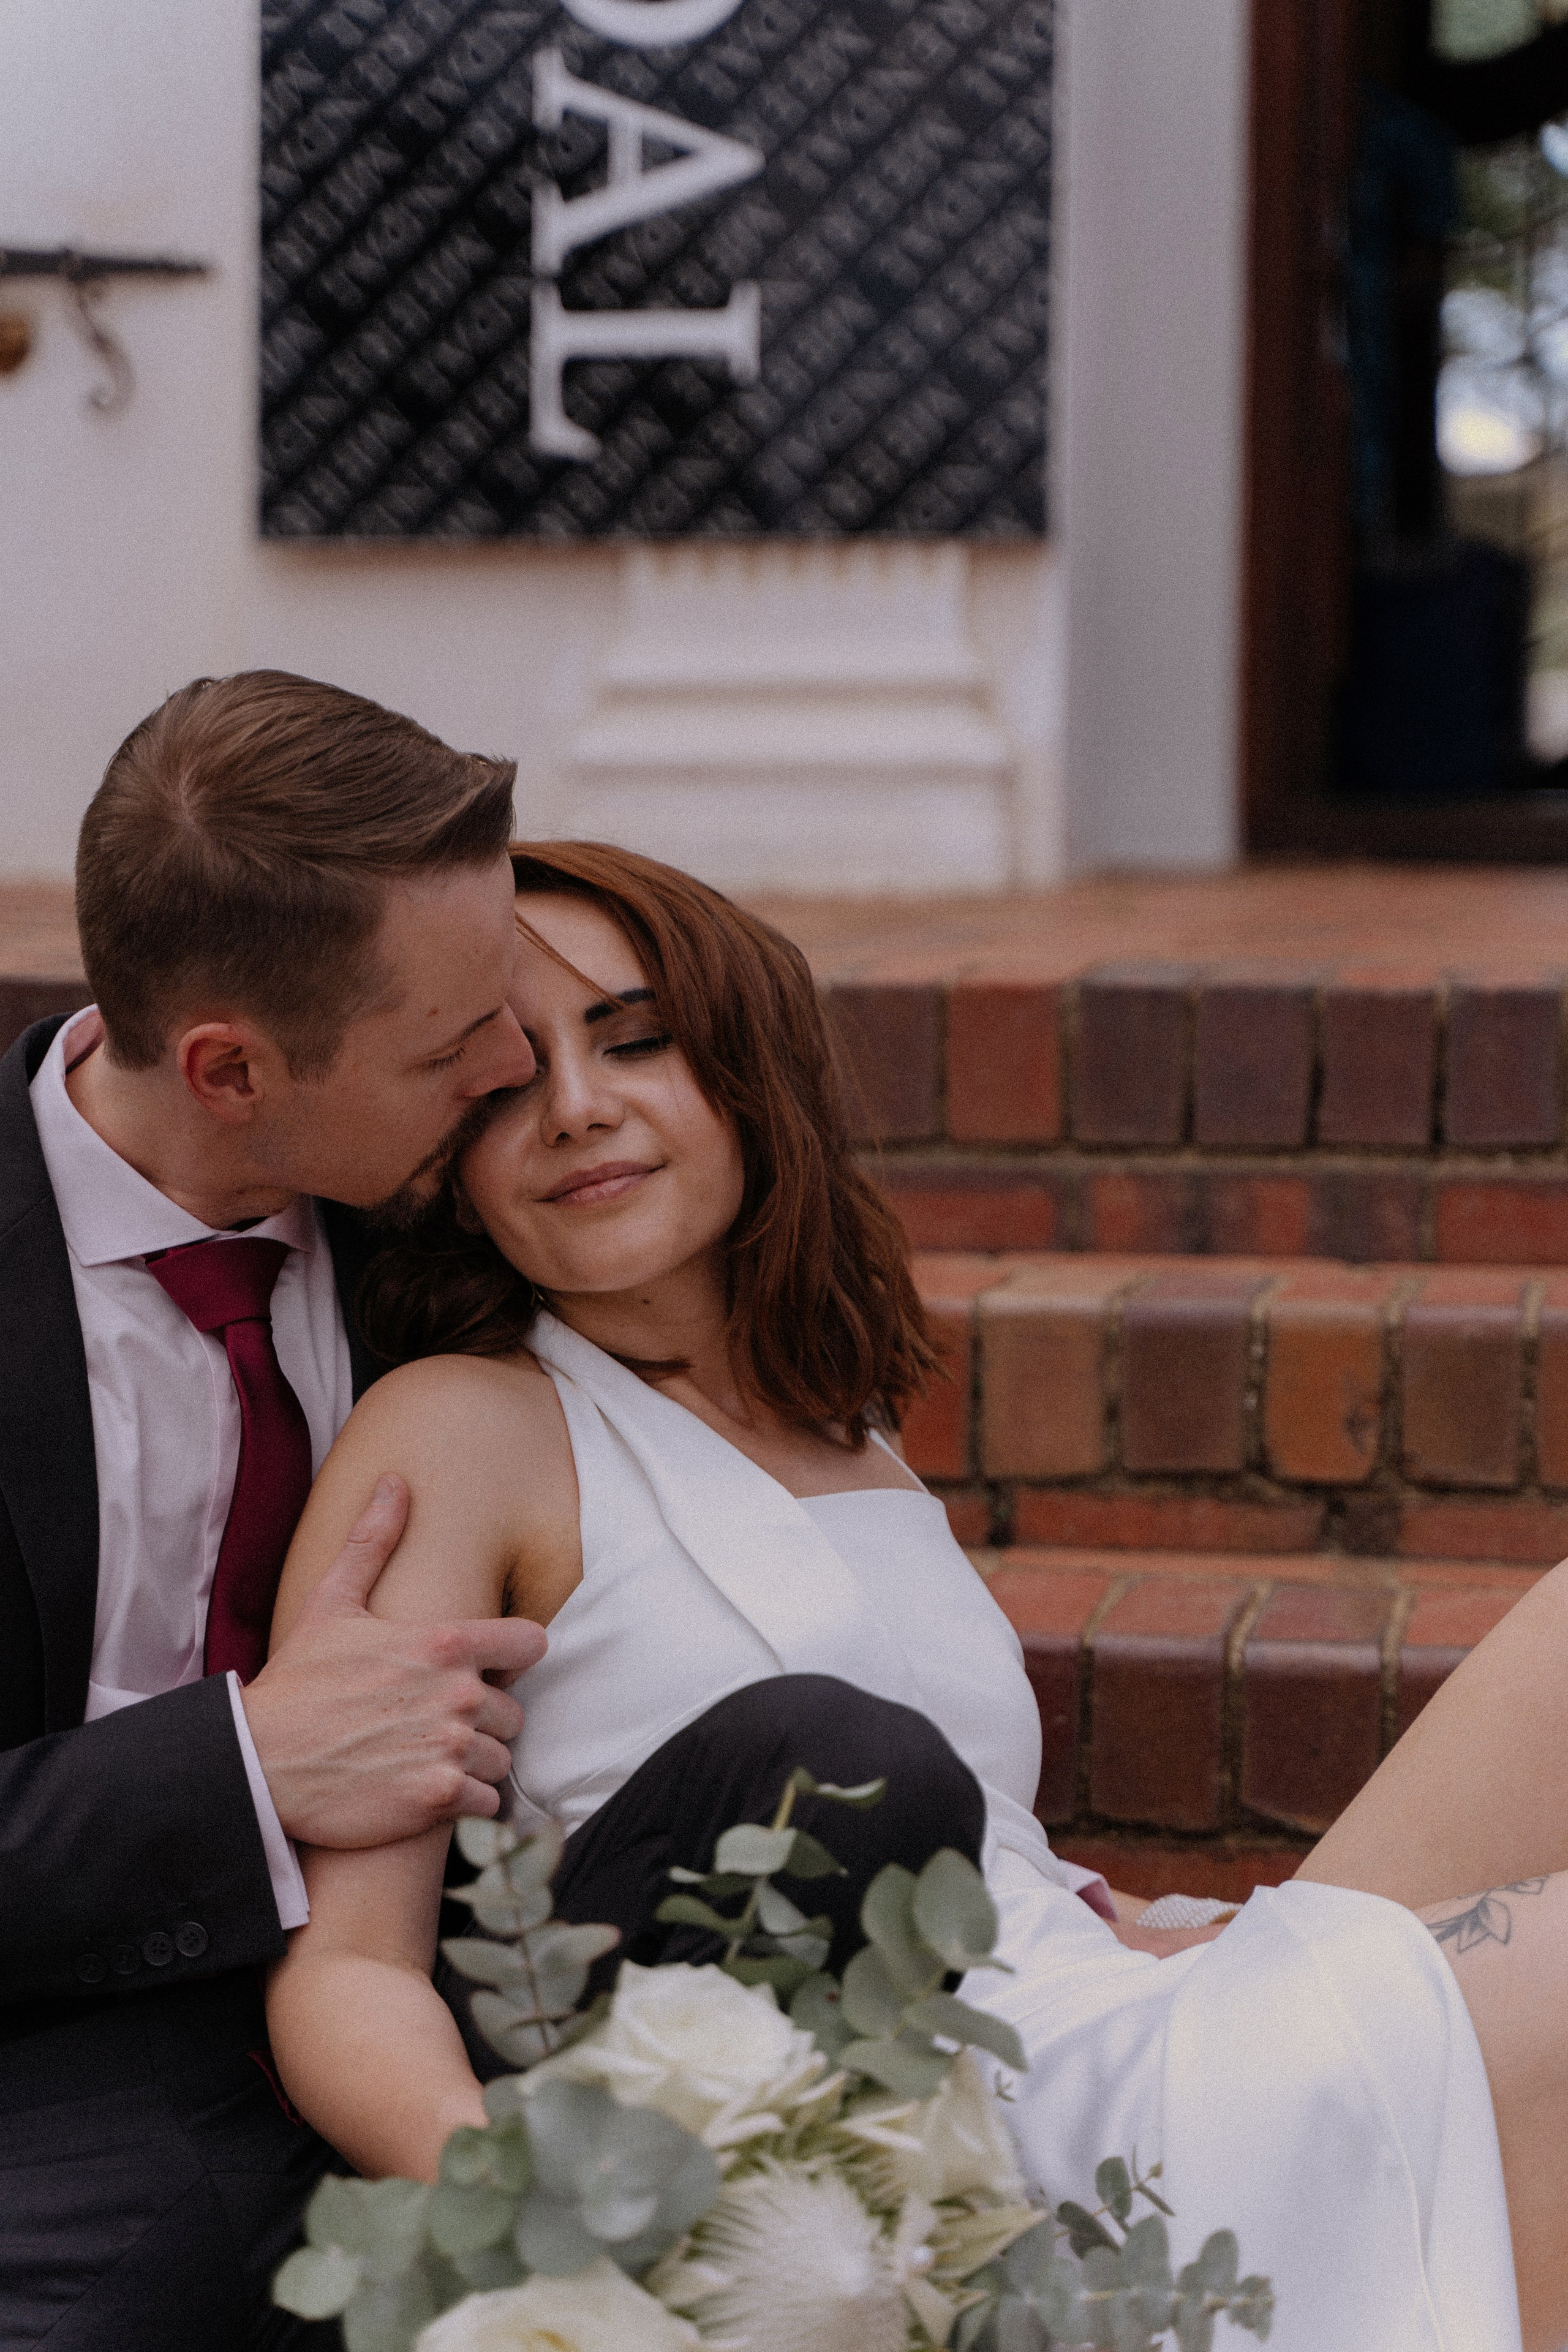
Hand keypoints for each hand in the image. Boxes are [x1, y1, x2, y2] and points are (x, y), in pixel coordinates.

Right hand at [241, 1476, 546, 1848]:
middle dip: (483, 1721)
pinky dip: (465, 1804)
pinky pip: (486, 1805)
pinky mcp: (437, 1800)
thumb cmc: (297, 1682)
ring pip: (500, 1761)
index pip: (531, 1644)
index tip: (489, 1670)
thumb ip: (374, 1542)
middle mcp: (457, 1694)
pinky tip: (428, 1794)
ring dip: (474, 1764)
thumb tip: (397, 1481)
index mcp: (443, 1642)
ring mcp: (449, 1749)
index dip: (513, 1658)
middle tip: (436, 1725)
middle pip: (514, 1713)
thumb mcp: (332, 1603)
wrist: (257, 1762)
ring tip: (428, 1759)